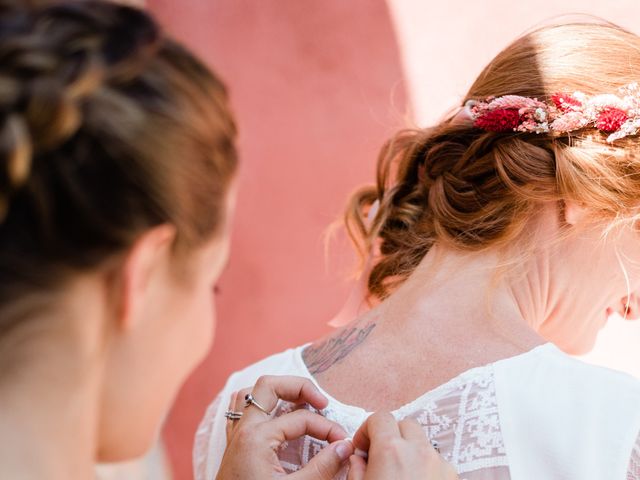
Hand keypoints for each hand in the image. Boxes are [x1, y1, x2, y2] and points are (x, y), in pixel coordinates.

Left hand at [216, 375, 353, 479]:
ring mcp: (235, 436)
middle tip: (322, 402)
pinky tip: (276, 418)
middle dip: (299, 387)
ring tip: (301, 403)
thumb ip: (322, 468)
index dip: (327, 428)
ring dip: (276, 393)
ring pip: (250, 394)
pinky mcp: (234, 447)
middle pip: (269, 386)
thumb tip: (345, 447)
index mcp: (257, 438)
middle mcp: (243, 430)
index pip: (301, 418)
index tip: (343, 442)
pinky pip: (242, 411)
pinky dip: (261, 407)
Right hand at [347, 412, 457, 479]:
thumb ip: (356, 469)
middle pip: (405, 425)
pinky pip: (437, 462)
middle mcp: (419, 452)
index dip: (367, 430)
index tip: (362, 446)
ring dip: (410, 452)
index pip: (379, 418)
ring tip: (400, 475)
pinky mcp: (453, 477)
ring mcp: (440, 464)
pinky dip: (426, 468)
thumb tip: (359, 459)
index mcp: (391, 451)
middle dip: (391, 436)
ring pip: (423, 444)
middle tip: (380, 458)